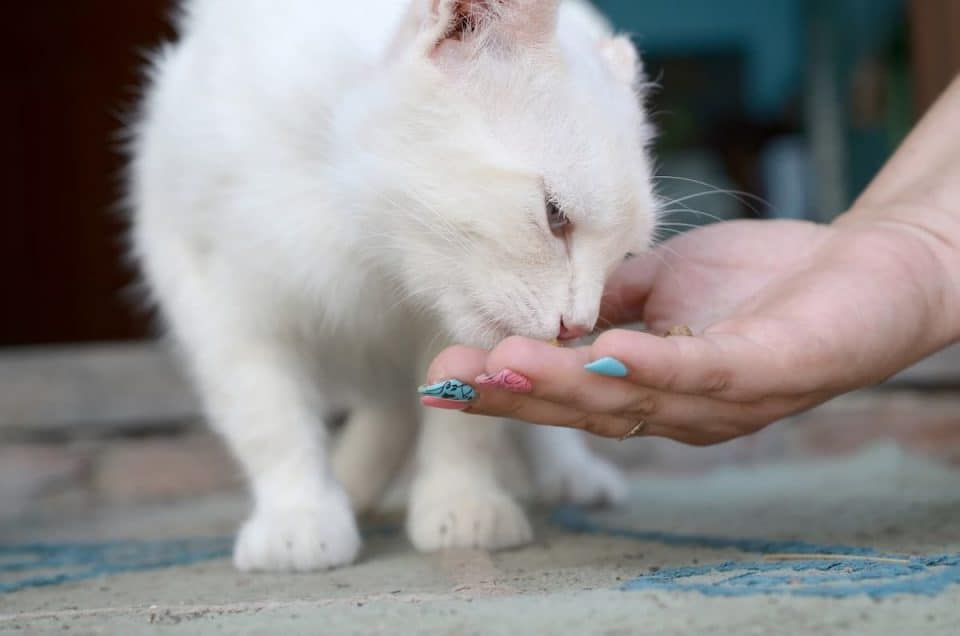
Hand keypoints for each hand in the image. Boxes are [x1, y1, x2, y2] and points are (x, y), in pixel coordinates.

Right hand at [423, 218, 955, 444]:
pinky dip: (651, 364)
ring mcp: (726, 401)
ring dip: (565, 383)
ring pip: (633, 400)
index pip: (569, 397)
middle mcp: (682, 412)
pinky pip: (703, 373)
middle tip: (451, 379)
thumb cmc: (760, 280)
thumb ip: (604, 300)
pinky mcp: (770, 372)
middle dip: (515, 394)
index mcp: (651, 392)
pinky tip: (607, 350)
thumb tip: (541, 301)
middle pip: (587, 411)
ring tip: (504, 362)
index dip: (507, 389)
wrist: (869, 264)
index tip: (444, 374)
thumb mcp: (660, 283)